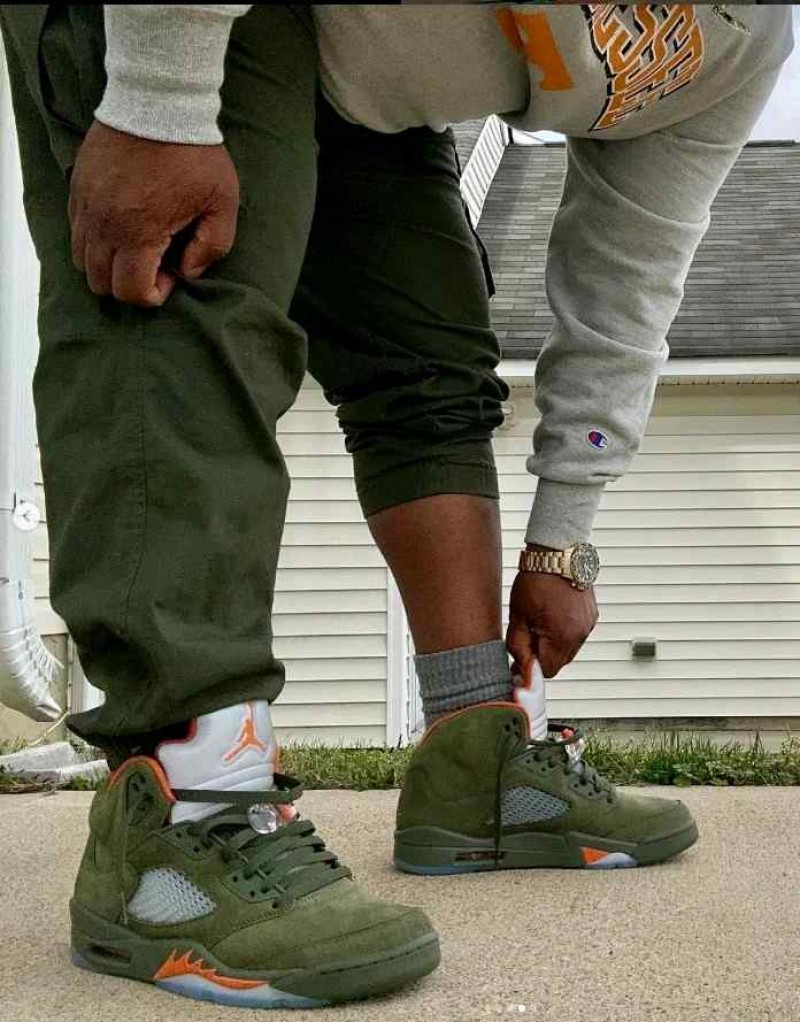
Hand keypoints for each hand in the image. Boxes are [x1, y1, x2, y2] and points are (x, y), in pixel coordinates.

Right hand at [68, 120, 239, 306]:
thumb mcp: (222, 203)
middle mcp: (104, 224)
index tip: (172, 273)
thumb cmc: (195, 153)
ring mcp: (86, 204)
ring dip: (108, 264)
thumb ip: (211, 246)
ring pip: (81, 260)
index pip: (131, 291)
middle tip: (155, 262)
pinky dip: (94, 240)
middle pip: (101, 282)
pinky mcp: (78, 186)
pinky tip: (121, 225)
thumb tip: (188, 271)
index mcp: (139, 232)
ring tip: (136, 246)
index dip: (154, 294)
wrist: (159, 101)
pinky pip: (75, 230)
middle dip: (129, 284)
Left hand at [506, 571, 597, 678]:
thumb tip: (521, 667)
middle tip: (526, 636)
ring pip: (568, 650)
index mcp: (562, 636)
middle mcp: (580, 634)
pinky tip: (551, 615)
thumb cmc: (535, 580)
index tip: (519, 659)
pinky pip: (576, 635)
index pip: (547, 671)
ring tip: (539, 621)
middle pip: (559, 662)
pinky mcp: (591, 616)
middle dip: (542, 655)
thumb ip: (518, 646)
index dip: (530, 667)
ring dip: (553, 645)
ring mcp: (588, 625)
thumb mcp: (518, 615)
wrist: (557, 552)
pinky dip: (564, 632)